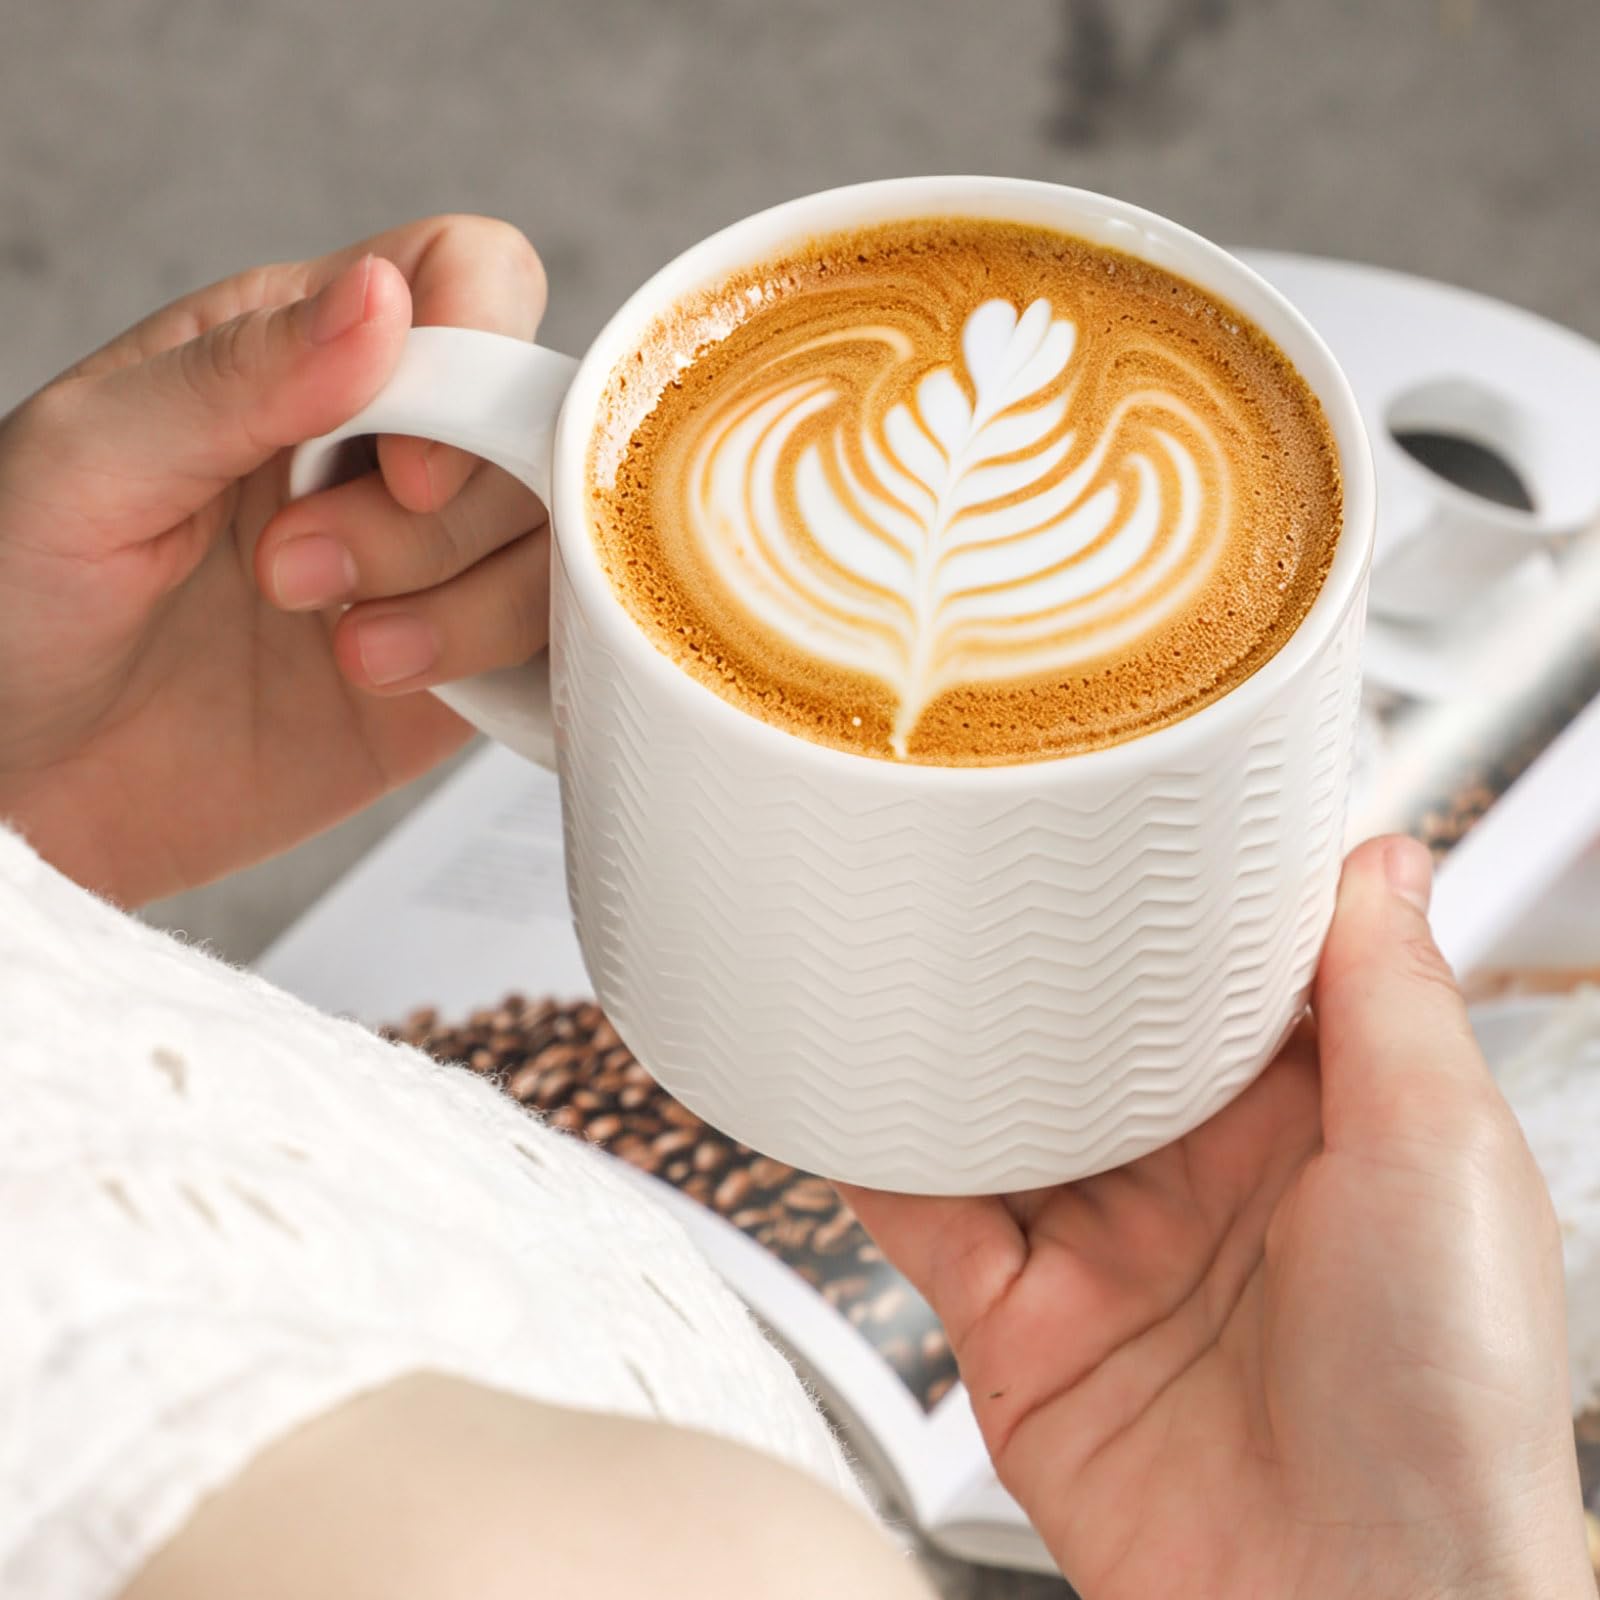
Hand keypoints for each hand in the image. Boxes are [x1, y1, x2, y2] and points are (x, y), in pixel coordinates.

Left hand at [0, 216, 548, 903]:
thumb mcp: (90, 460)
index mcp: (301, 353)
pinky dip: (497, 666)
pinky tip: (388, 684)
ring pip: (558, 548)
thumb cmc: (13, 601)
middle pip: (532, 428)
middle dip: (428, 522)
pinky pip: (552, 650)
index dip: (482, 352)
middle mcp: (386, 451)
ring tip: (342, 652)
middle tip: (290, 575)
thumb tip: (385, 297)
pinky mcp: (455, 676)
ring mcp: (430, 567)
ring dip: (458, 606)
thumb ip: (243, 374)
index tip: (404, 467)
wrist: (14, 787)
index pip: (471, 280)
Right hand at [844, 837, 1591, 1599]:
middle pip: (1089, 1044)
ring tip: (889, 952)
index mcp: (1313, 1133)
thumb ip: (1392, 999)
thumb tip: (1382, 858)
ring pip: (995, 1117)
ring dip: (942, 1049)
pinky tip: (842, 1087)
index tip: (1123, 816)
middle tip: (978, 863)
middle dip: (1038, 970)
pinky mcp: (1021, 1330)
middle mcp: (1201, 1186)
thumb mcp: (1442, 1153)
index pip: (1222, 987)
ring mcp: (1105, 1257)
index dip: (1176, 910)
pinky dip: (874, 1154)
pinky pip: (925, 1219)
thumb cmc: (1446, 1405)